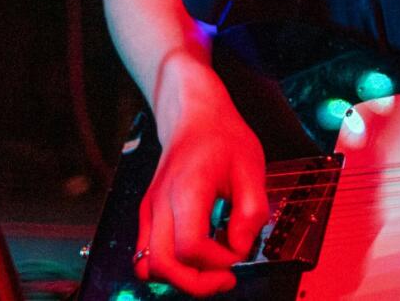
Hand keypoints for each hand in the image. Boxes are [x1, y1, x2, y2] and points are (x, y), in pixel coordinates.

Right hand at [136, 72, 268, 295]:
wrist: (193, 117)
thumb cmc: (224, 139)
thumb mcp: (253, 167)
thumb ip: (251, 210)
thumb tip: (241, 247)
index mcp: (188, 189)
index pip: (191, 246)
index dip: (218, 260)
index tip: (241, 252)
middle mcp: (160, 204)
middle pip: (163, 266)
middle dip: (197, 283)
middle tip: (227, 279)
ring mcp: (148, 211)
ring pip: (149, 266)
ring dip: (181, 279)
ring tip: (212, 270)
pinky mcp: (146, 216)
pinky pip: (147, 255)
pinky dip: (170, 267)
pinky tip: (197, 258)